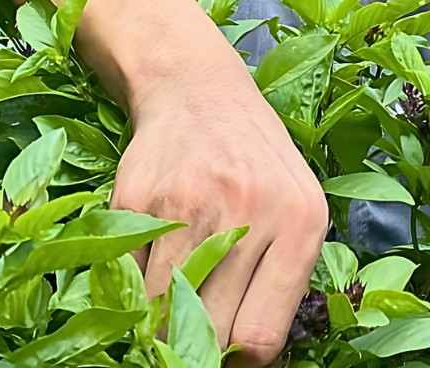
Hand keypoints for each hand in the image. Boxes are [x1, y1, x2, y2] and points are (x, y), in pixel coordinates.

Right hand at [111, 64, 328, 366]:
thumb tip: (247, 357)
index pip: (261, 336)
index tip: (227, 352)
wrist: (196, 89)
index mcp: (300, 220)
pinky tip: (150, 266)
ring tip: (170, 304)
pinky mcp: (138, 197)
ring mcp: (189, 202)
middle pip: (212, 329)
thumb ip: (283, 276)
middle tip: (195, 326)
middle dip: (200, 341)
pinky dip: (134, 286)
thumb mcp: (296, 203)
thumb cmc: (253, 156)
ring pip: (165, 310)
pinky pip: (129, 277)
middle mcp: (248, 210)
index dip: (239, 358)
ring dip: (162, 319)